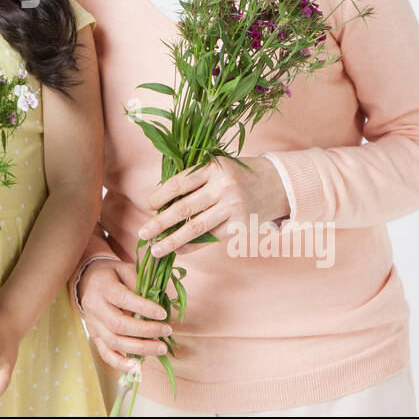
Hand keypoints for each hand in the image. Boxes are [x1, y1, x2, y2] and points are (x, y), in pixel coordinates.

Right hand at [76, 259, 171, 372]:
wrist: (88, 281)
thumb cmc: (112, 275)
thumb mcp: (124, 269)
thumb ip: (139, 281)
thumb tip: (158, 298)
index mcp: (103, 287)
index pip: (124, 300)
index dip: (144, 308)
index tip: (164, 314)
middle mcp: (95, 307)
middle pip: (119, 324)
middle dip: (146, 331)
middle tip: (167, 331)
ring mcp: (93, 324)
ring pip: (114, 341)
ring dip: (140, 348)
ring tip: (161, 348)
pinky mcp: (94, 336)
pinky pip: (106, 354)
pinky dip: (121, 363)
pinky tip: (138, 368)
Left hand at [138, 156, 287, 257]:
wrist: (276, 184)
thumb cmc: (236, 175)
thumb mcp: (216, 168)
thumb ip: (192, 181)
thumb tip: (160, 205)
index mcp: (212, 168)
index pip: (179, 183)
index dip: (160, 196)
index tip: (148, 206)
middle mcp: (222, 186)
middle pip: (184, 207)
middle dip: (160, 223)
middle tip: (142, 233)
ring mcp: (232, 206)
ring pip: (196, 227)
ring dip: (172, 240)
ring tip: (155, 249)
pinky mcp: (239, 224)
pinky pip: (210, 237)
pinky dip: (192, 245)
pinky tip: (178, 250)